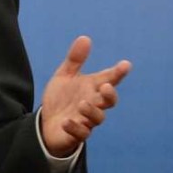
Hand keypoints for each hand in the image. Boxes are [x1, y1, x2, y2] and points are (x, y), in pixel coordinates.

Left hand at [40, 35, 130, 157]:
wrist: (46, 122)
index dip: (118, 73)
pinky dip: (75, 128)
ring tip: (81, 104)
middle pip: (109, 101)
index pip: (109, 79)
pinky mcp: (75, 134)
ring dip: (92, 111)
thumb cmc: (61, 98)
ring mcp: (85, 120)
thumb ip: (75, 59)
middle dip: (110, 95)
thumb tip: (85, 37)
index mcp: (91, 88)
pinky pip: (80, 134)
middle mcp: (92, 104)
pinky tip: (66, 121)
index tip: (126, 65)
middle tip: (104, 87)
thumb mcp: (64, 76)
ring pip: (98, 119)